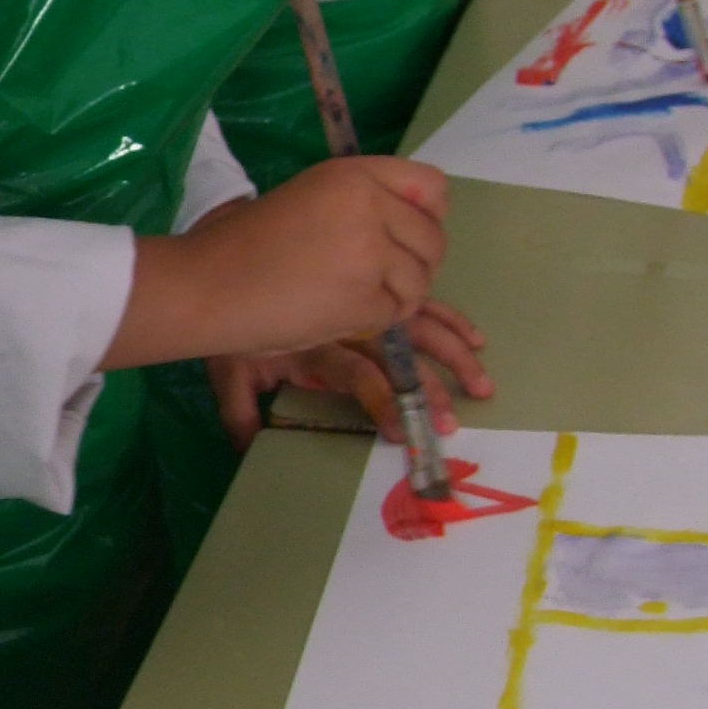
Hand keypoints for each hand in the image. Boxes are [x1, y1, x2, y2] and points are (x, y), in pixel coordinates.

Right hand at [107, 156, 447, 374]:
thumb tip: (417, 222)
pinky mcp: (364, 299)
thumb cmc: (247, 243)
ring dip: (394, 297)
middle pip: (433, 240)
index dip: (427, 214)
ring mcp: (370, 254)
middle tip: (371, 277)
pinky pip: (395, 314)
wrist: (206, 286)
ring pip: (420, 281)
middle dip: (413, 265)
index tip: (402, 233)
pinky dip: (371, 320)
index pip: (433, 186)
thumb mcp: (310, 197)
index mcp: (354, 175)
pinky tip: (334, 312)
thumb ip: (363, 201)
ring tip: (348, 295)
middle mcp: (370, 206)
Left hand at [207, 297, 492, 447]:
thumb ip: (238, 407)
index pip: (361, 375)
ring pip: (418, 326)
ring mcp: (362, 299)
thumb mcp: (226, 363)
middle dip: (429, 387)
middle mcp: (348, 318)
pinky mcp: (369, 288)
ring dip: (451, 354)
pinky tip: (475, 337)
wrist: (228, 262)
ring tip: (481, 385)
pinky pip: (417, 303)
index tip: (404, 433)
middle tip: (452, 422)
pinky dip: (446, 318)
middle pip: (401, 352)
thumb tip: (243, 446)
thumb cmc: (231, 317)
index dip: (384, 403)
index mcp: (317, 342)